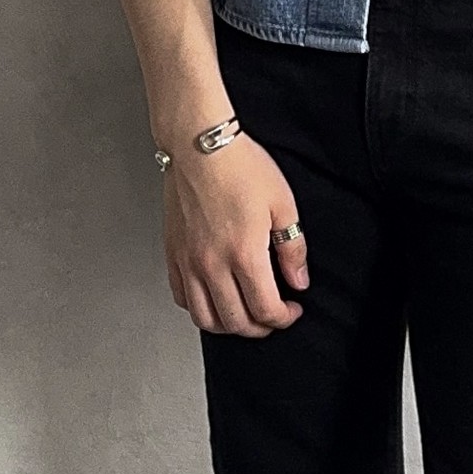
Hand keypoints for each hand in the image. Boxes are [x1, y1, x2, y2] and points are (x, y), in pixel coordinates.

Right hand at [163, 135, 308, 336]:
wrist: (199, 145)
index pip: (265, 310)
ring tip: (244, 315)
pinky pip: (181, 297)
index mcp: (243, 254)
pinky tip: (214, 298)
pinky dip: (199, 308)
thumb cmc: (240, 167)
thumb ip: (292, 248)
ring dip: (228, 325)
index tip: (292, 310)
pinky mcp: (173, 254)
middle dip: (260, 328)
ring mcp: (188, 262)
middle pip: (236, 322)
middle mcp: (212, 264)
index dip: (284, 318)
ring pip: (205, 318)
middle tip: (272, 316)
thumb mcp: (282, 204)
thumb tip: (299, 280)